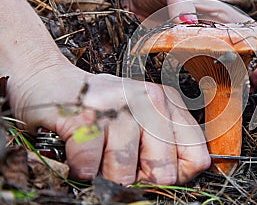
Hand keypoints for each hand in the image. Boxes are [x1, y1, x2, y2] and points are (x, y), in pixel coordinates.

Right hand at [7, 63, 209, 184]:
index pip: (196, 157)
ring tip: (98, 153)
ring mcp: (120, 105)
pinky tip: (80, 152)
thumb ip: (165, 144)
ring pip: (124, 173)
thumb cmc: (102, 110)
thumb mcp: (143, 120)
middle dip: (139, 180)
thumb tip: (178, 179)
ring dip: (105, 174)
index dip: (176, 175)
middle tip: (120, 165)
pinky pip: (90, 166)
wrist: (52, 82)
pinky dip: (81, 169)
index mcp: (170, 103)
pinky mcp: (87, 114)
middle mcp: (150, 100)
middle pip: (163, 172)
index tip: (153, 172)